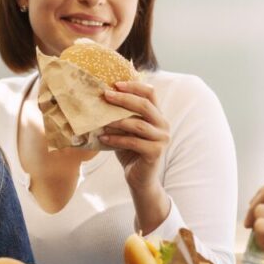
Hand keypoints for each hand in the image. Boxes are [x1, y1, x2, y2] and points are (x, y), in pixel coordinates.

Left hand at [99, 80, 171, 231]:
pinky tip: (102, 137)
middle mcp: (163, 125)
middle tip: (105, 95)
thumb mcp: (126, 130)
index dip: (134, 86)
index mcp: (157, 116)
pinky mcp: (155, 152)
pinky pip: (133, 142)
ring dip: (117, 120)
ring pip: (138, 124)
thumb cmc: (130, 152)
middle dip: (123, 98)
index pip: (150, 93)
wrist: (139, 179)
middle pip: (145, 105)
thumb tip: (100, 98)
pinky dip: (116, 139)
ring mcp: (162, 139)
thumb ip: (121, 115)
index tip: (114, 84)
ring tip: (100, 120)